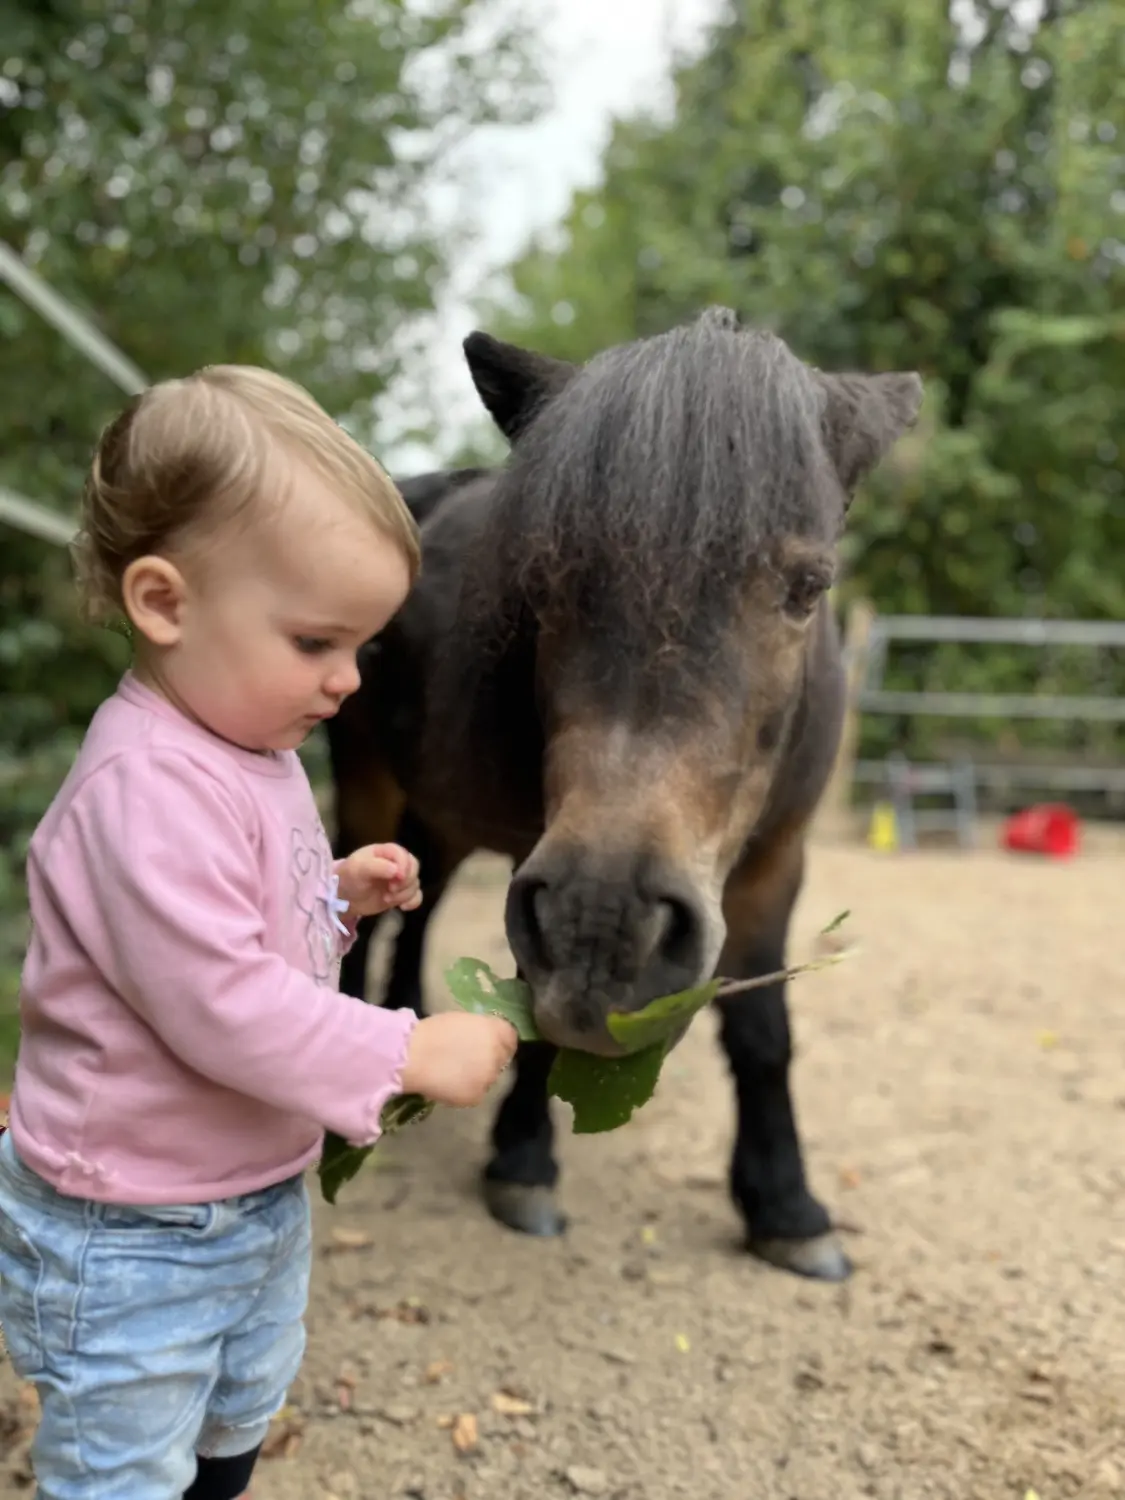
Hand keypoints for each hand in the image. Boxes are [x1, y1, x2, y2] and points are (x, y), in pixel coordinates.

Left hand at [335, 843, 421, 917]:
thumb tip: (396, 871)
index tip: (397, 878)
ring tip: (386, 899)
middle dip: (405, 881)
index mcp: (385, 852)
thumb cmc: (348, 877)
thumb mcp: (358, 869)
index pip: (403, 854)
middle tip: (390, 890)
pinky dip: (412, 902)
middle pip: (413, 868)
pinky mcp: (400, 893)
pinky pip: (416, 896)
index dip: (404, 866)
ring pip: (414, 883)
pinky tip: (402, 907)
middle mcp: (395, 863)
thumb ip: (377, 866)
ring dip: (404, 894)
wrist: (343, 898)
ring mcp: (399, 879)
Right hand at [400, 1013, 517, 1107]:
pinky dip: (465, 1090)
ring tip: (455, 1073)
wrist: (413, 1056)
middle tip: (469, 1060)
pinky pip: (476, 1093)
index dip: (500, 1041)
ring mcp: (489, 1077)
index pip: (510, 1038)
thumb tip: (484, 1039)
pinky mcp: (476, 1096)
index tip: (489, 1044)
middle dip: (489, 1059)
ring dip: (478, 1076)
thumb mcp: (462, 1021)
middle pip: (501, 1059)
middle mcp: (497, 1054)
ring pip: (489, 1078)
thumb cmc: (432, 1032)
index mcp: (494, 1031)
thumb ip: (480, 1030)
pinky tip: (449, 1084)